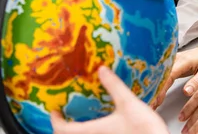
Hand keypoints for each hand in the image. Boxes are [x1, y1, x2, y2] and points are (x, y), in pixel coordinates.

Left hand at [50, 66, 167, 133]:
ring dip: (77, 130)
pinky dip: (90, 132)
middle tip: (65, 115)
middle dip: (63, 127)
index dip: (55, 120)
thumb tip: (102, 70)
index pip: (62, 129)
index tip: (54, 110)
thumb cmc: (143, 129)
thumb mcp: (128, 102)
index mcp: (92, 131)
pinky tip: (100, 126)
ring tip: (80, 119)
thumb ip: (113, 85)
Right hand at [151, 42, 197, 108]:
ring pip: (159, 75)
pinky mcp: (170, 64)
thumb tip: (185, 92)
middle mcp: (174, 59)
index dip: (161, 88)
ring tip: (149, 102)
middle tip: (149, 105)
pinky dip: (156, 84)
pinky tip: (153, 93)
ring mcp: (171, 61)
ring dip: (153, 88)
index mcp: (183, 61)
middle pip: (160, 76)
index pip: (168, 76)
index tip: (157, 100)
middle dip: (153, 91)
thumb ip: (196, 81)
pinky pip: (161, 75)